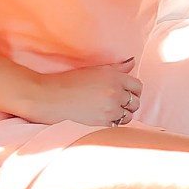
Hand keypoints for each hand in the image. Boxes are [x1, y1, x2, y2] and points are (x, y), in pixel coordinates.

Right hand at [22, 60, 143, 126]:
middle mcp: (115, 93)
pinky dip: (114, 123)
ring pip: (128, 116)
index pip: (138, 86)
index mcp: (115, 77)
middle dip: (129, 103)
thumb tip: (132, 62)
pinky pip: (118, 125)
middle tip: (118, 103)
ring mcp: (110, 109)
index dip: (133, 90)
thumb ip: (117, 67)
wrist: (50, 97)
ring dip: (123, 114)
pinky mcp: (102, 122)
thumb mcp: (95, 69)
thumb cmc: (70, 81)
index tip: (126, 93)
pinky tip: (104, 117)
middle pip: (135, 102)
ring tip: (110, 111)